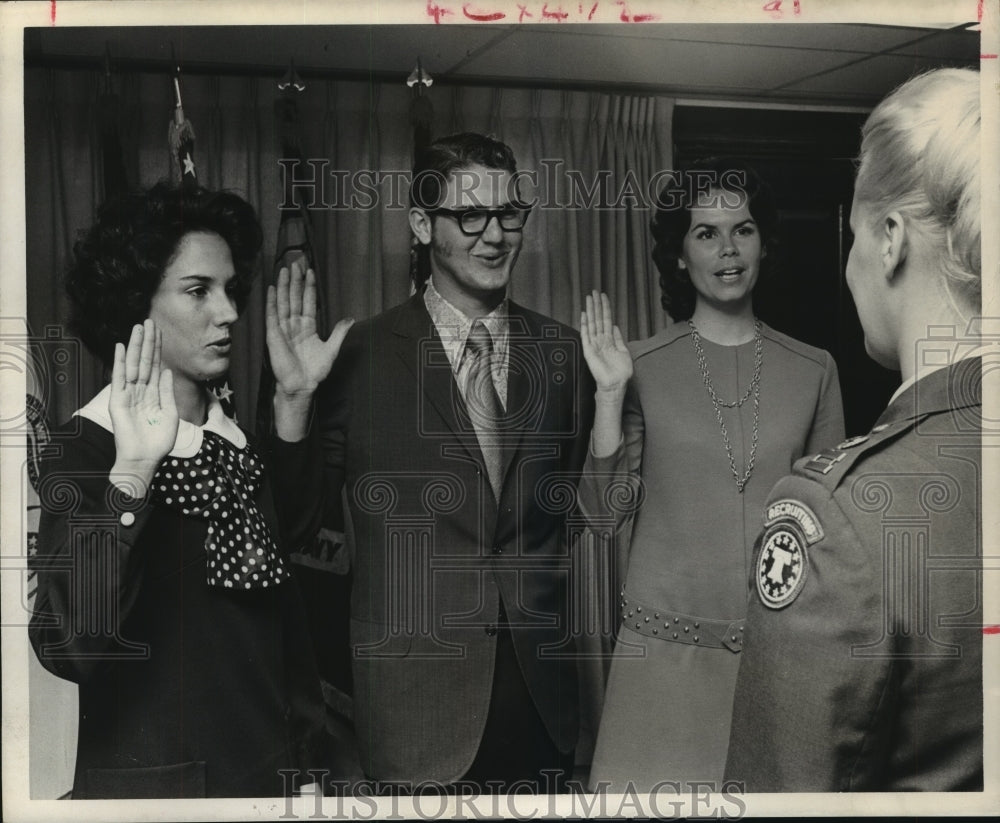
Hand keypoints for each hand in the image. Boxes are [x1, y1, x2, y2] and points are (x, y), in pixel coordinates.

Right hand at [108, 320, 178, 493]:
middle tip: (149, 321)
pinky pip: (119, 377)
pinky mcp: (117, 400)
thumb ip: (167, 391)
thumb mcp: (170, 413)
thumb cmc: (158, 441)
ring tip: (138, 327)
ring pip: (133, 364)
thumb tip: (166, 370)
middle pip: (144, 361)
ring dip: (135, 346)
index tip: (160, 331)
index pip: (156, 366)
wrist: (145, 458)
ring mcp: (128, 394)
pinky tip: (122, 347)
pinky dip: (120, 362)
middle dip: (147, 342)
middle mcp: (140, 390)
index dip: (158, 349)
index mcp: (153, 393)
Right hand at [266, 261, 353, 400]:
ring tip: (284, 269)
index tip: (310, 271)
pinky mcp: (274, 335)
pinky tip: (271, 289)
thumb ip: (339, 333)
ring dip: (283, 286)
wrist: (302, 386)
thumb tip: (351, 318)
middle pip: (294, 297)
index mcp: (307, 327)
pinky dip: (271, 302)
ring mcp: (283, 329)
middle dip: (295, 280)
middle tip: (296, 262)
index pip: (308, 301)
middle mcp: (294, 325)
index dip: (308, 287)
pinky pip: (272, 315)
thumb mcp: (332, 349)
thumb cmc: (315, 371)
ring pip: (283, 302)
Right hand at [581, 290, 631, 395]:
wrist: (615, 384)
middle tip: (594, 292)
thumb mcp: (624, 352)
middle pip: (598, 318)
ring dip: (590, 310)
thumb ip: (619, 338)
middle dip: (596, 305)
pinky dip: (584, 325)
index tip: (603, 297)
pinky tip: (583, 315)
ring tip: (589, 298)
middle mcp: (601, 340)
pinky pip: (585, 335)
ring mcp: (594, 344)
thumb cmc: (620, 372)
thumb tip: (616, 326)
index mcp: (610, 340)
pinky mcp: (589, 350)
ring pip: (592, 323)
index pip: (606, 320)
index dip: (605, 308)